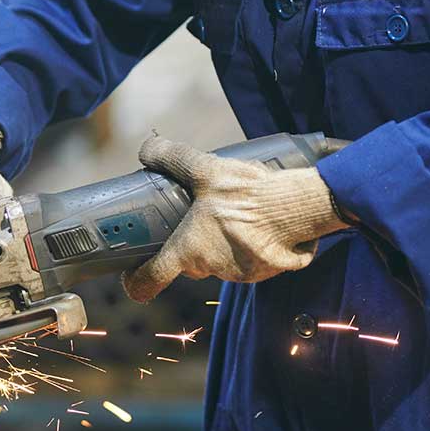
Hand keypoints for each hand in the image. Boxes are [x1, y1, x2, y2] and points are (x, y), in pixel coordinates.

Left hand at [122, 133, 344, 302]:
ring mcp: (237, 274)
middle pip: (188, 264)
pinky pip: (245, 262)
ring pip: (217, 261)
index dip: (138, 281)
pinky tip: (255, 224)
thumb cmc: (247, 193)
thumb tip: (146, 149)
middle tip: (198, 219)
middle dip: (189, 245)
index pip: (152, 278)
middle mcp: (210, 267)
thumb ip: (172, 159)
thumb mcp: (205, 169)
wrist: (296, 208)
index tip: (133, 279)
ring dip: (220, 244)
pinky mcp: (262, 272)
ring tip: (232, 215)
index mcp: (188, 249)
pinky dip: (245, 246)